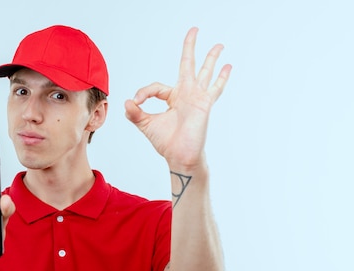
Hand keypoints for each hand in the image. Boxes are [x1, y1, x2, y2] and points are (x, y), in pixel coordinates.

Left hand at [124, 27, 230, 170]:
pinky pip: (215, 88)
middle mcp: (185, 94)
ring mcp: (196, 97)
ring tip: (218, 44)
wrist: (179, 156)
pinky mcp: (204, 104)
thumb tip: (126, 102)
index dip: (144, 92)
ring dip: (211, 57)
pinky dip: (221, 77)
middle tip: (194, 30)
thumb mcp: (146, 125)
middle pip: (188, 65)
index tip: (136, 102)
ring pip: (205, 72)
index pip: (156, 86)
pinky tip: (228, 66)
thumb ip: (135, 113)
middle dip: (189, 47)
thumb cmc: (166, 142)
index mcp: (171, 98)